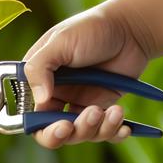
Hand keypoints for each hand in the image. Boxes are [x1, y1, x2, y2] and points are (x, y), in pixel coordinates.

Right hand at [23, 4, 153, 147]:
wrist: (131, 29)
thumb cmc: (92, 28)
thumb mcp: (59, 42)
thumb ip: (39, 68)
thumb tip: (39, 100)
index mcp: (39, 81)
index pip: (30, 114)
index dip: (41, 127)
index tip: (60, 125)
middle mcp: (56, 96)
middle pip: (53, 132)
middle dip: (67, 133)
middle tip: (78, 125)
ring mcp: (79, 103)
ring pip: (80, 134)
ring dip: (96, 129)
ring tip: (113, 111)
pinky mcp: (102, 108)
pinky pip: (104, 132)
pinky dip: (114, 133)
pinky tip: (124, 126)